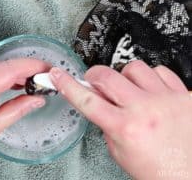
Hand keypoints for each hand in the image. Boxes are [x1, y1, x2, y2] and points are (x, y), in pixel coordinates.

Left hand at [0, 59, 48, 178]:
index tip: (45, 67)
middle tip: (37, 78)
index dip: (31, 66)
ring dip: (8, 71)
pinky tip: (2, 82)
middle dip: (23, 69)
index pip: (10, 69)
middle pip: (2, 64)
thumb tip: (36, 99)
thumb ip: (18, 109)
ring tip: (22, 82)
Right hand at [50, 60, 191, 179]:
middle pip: (106, 76)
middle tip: (95, 83)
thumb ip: (106, 123)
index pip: (87, 100)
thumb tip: (98, 101)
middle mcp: (146, 110)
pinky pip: (160, 71)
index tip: (58, 75)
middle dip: (94, 77)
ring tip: (128, 90)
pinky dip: (149, 77)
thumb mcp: (119, 151)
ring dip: (124, 77)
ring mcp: (166, 99)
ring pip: (133, 67)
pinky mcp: (184, 95)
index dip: (67, 85)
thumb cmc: (156, 169)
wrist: (189, 174)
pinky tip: (149, 90)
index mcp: (126, 128)